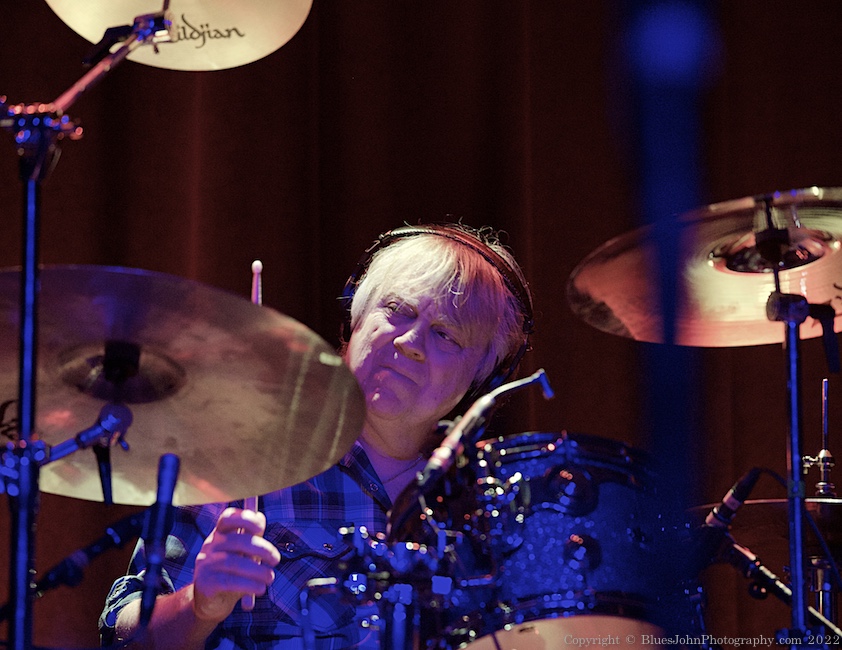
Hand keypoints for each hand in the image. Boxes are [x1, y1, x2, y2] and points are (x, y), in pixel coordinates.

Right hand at [191, 507, 280, 622]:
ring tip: (270, 577)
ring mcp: (206, 564)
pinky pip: (231, 581)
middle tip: (276, 560)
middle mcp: (210, 546)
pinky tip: (260, 588)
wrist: (209, 603)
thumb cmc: (230, 573)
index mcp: (219, 535)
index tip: (261, 528)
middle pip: (238, 541)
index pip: (227, 518)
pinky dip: (250, 585)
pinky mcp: (206, 583)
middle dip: (262, 549)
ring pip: (236, 563)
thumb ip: (250, 537)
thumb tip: (260, 516)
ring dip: (259, 571)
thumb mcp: (240, 554)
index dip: (245, 518)